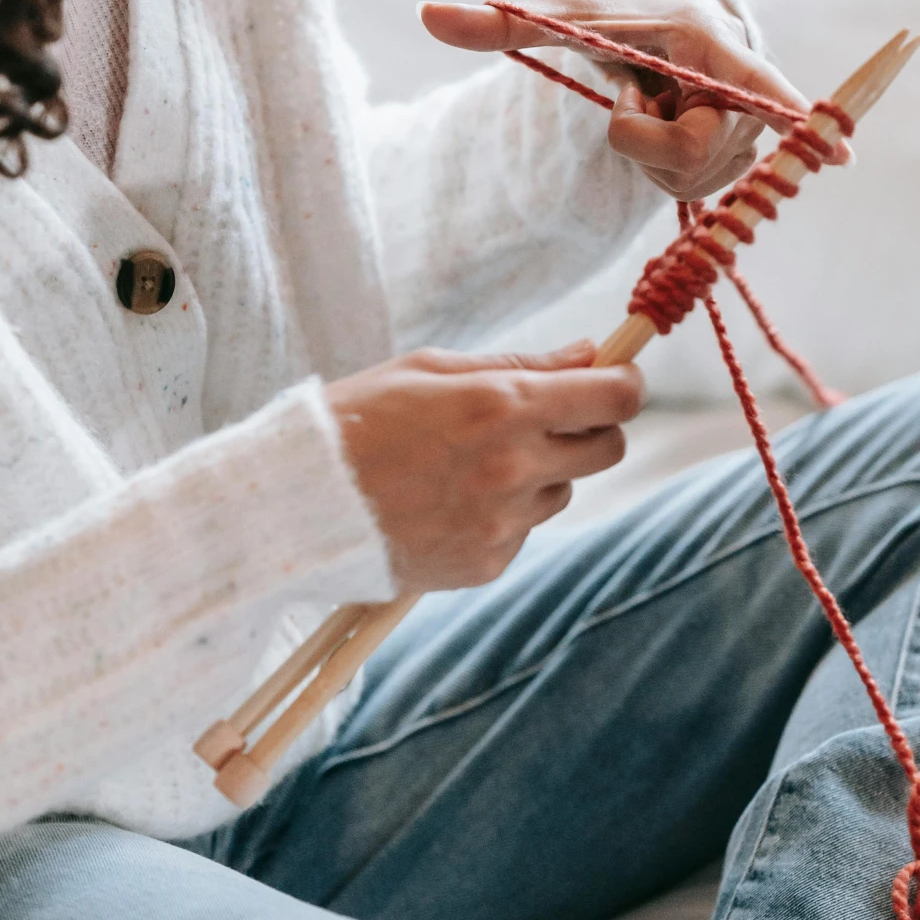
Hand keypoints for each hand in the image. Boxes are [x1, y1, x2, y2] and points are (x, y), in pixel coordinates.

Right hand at [325, 343, 642, 591]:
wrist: (297, 505)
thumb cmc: (359, 419)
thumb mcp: (432, 369)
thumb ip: (521, 365)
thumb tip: (591, 355)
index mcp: (502, 406)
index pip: (614, 397)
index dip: (622, 383)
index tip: (612, 378)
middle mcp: (513, 468)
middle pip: (608, 449)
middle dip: (592, 428)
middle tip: (549, 419)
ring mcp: (501, 523)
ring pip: (561, 491)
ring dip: (538, 473)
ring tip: (468, 463)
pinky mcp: (486, 565)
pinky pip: (521, 531)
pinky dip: (501, 515)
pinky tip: (447, 501)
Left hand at [420, 0, 843, 200]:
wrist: (656, 21)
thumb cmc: (616, 14)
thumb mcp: (562, 14)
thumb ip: (503, 21)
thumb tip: (427, 15)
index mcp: (708, 47)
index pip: (760, 88)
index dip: (798, 122)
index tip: (841, 151)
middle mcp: (738, 90)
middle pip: (689, 154)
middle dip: (640, 139)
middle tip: (629, 98)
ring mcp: (740, 130)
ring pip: (684, 176)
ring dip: (646, 150)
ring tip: (648, 102)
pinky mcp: (734, 156)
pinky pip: (686, 186)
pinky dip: (658, 163)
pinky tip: (661, 127)